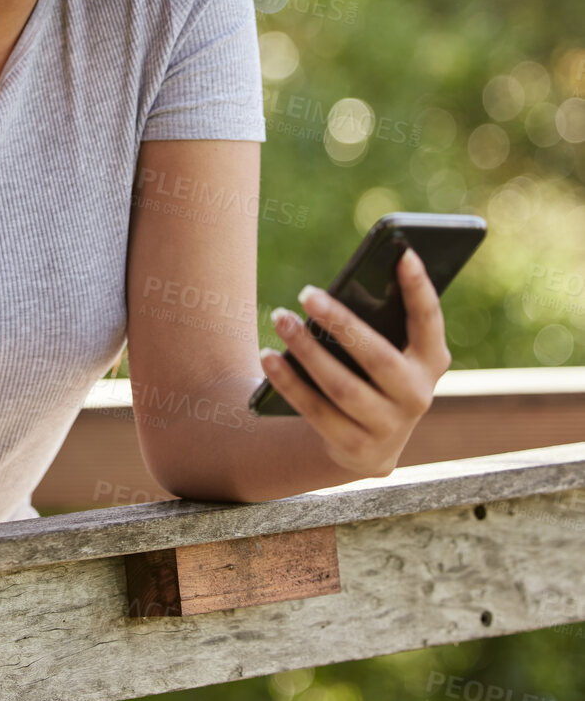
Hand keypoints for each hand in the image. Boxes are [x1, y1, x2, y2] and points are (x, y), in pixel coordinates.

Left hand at [259, 246, 451, 477]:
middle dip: (341, 323)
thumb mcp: (388, 351)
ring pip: (342, 387)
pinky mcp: (356, 448)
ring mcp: (389, 427)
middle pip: (378, 357)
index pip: (429, 321)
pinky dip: (289, 382)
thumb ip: (379, 324)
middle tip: (307, 293)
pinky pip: (316, 411)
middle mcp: (417, 396)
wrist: (368, 446)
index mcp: (431, 361)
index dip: (419, 288)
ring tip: (281, 318)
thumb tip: (339, 290)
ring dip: (307, 350)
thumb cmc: (374, 376)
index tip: (403, 252)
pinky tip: (268, 356)